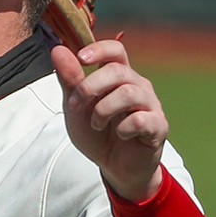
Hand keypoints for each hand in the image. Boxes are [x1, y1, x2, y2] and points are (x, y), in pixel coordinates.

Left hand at [51, 39, 167, 200]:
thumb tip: (57, 49)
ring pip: (128, 93)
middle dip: (89, 87)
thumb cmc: (98, 133)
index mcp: (119, 77)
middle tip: (75, 105)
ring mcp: (150, 105)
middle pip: (117, 71)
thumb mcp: (76, 107)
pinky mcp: (158, 126)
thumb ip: (70, 80)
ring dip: (103, 110)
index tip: (81, 58)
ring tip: (96, 124)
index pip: (116, 50)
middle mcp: (138, 85)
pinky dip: (124, 128)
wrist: (115, 167)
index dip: (100, 49)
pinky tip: (120, 135)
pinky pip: (141, 119)